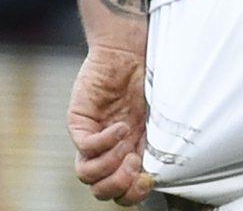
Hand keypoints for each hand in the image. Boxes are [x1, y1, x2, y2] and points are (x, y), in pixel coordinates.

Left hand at [67, 43, 155, 204]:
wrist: (131, 48)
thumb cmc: (151, 76)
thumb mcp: (162, 116)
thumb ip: (160, 144)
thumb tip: (161, 175)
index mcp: (131, 151)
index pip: (122, 191)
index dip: (133, 194)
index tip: (149, 178)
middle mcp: (109, 149)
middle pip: (101, 190)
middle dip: (119, 185)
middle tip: (136, 164)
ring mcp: (93, 136)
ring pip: (86, 174)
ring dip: (111, 165)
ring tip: (128, 142)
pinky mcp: (79, 121)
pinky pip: (85, 147)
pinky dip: (104, 142)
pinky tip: (121, 127)